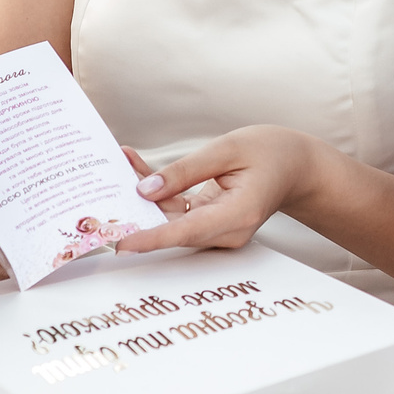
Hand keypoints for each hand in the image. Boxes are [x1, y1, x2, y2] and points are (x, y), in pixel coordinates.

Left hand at [114, 125, 318, 254]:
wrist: (295, 165)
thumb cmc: (269, 152)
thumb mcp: (226, 149)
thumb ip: (184, 171)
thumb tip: (144, 190)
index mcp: (238, 214)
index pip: (186, 232)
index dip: (152, 239)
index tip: (121, 243)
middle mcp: (228, 231)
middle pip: (173, 230)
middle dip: (135, 214)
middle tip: (98, 198)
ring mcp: (219, 231)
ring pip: (170, 221)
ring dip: (142, 197)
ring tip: (116, 165)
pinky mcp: (211, 225)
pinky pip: (177, 214)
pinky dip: (156, 193)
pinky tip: (134, 167)